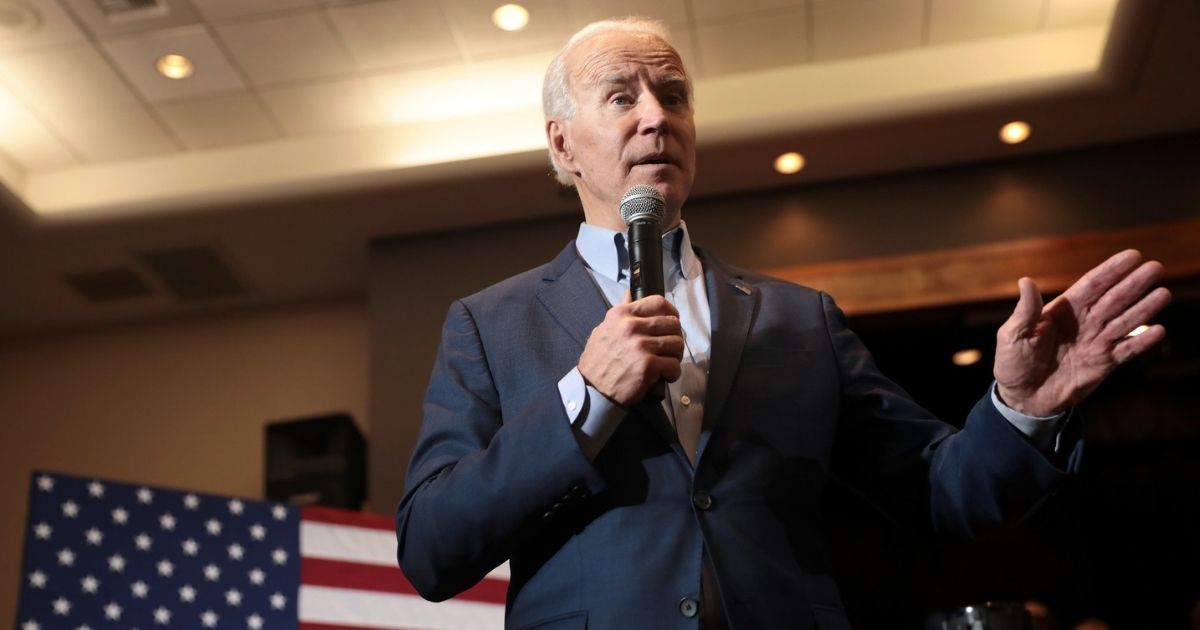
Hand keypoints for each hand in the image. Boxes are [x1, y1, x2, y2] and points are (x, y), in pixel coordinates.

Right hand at [579, 292, 683, 406]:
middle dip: (675, 337)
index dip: (671, 312)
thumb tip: (629, 293)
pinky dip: (673, 372)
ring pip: (677, 343)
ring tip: (668, 362)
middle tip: (670, 349)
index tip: (672, 322)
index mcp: (622, 314)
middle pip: (672, 324)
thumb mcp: (604, 328)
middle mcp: (632, 327)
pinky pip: (674, 365)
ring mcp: (641, 346)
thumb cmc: (598, 360)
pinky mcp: (648, 365)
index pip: (658, 302)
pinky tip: (666, 376)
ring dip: (676, 355)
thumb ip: (621, 313)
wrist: (592, 388)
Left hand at [994, 249, 1170, 415]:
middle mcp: (1084, 322)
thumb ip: (1025, 311)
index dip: (1111, 271)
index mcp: (1063, 310)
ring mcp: (1096, 341)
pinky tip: (1158, 330)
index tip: (1132, 256)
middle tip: (1156, 268)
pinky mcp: (1104, 363)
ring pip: (1125, 321)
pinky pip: (1127, 350)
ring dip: (1144, 308)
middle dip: (1134, 284)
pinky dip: (1142, 341)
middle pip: (1114, 299)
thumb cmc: (1014, 362)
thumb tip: (1025, 281)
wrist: (1023, 398)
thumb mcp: (1013, 335)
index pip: (1091, 285)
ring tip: (1163, 293)